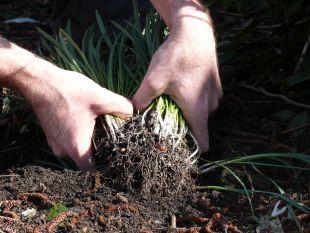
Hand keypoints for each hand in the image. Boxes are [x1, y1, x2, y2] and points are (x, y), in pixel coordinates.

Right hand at [28, 68, 132, 169]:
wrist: (39, 81)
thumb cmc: (68, 91)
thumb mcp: (101, 97)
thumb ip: (121, 107)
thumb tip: (132, 114)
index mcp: (76, 146)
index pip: (92, 168)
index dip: (105, 162)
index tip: (115, 150)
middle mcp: (63, 150)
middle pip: (85, 158)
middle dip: (99, 148)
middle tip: (111, 134)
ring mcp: (55, 143)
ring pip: (77, 149)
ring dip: (88, 140)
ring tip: (99, 125)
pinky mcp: (52, 134)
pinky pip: (69, 141)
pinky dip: (79, 135)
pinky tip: (86, 120)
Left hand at [133, 11, 221, 151]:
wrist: (195, 32)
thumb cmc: (177, 57)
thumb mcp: (154, 78)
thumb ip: (142, 98)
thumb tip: (133, 111)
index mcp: (197, 109)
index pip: (203, 141)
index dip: (193, 150)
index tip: (180, 152)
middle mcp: (210, 105)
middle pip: (199, 126)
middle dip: (186, 128)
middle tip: (168, 123)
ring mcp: (215, 94)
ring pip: (202, 112)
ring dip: (190, 113)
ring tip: (175, 105)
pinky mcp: (215, 84)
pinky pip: (206, 100)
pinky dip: (196, 101)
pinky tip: (183, 91)